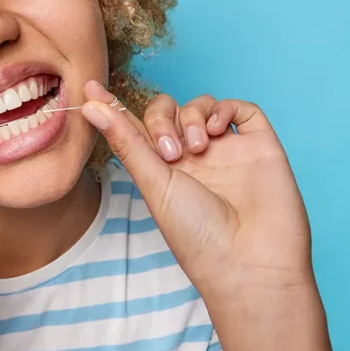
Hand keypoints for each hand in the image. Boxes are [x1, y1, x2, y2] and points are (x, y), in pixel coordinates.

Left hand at [80, 80, 313, 307]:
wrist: (253, 263)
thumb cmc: (199, 236)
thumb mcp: (154, 185)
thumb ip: (126, 141)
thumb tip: (89, 105)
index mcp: (163, 172)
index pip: (136, 129)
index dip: (115, 108)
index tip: (90, 87)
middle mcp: (193, 159)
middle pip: (168, 112)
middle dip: (162, 119)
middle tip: (170, 153)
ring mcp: (227, 151)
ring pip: (201, 105)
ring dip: (191, 116)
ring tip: (197, 148)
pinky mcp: (260, 146)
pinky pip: (241, 109)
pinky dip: (224, 109)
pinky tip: (216, 131)